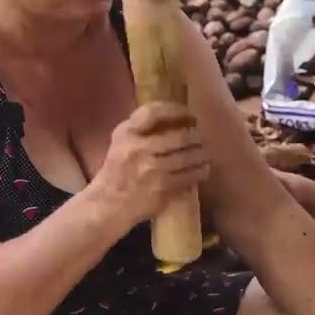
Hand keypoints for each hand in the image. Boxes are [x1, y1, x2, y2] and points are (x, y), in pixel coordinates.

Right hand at [93, 102, 210, 224]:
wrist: (108, 204)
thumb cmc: (118, 170)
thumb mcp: (121, 143)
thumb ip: (142, 129)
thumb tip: (177, 117)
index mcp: (126, 133)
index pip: (154, 113)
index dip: (177, 110)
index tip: (189, 114)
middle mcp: (137, 149)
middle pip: (179, 137)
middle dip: (196, 136)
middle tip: (201, 137)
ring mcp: (150, 170)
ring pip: (187, 157)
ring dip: (202, 154)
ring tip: (206, 153)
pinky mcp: (161, 188)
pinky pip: (189, 177)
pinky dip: (200, 172)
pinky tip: (203, 170)